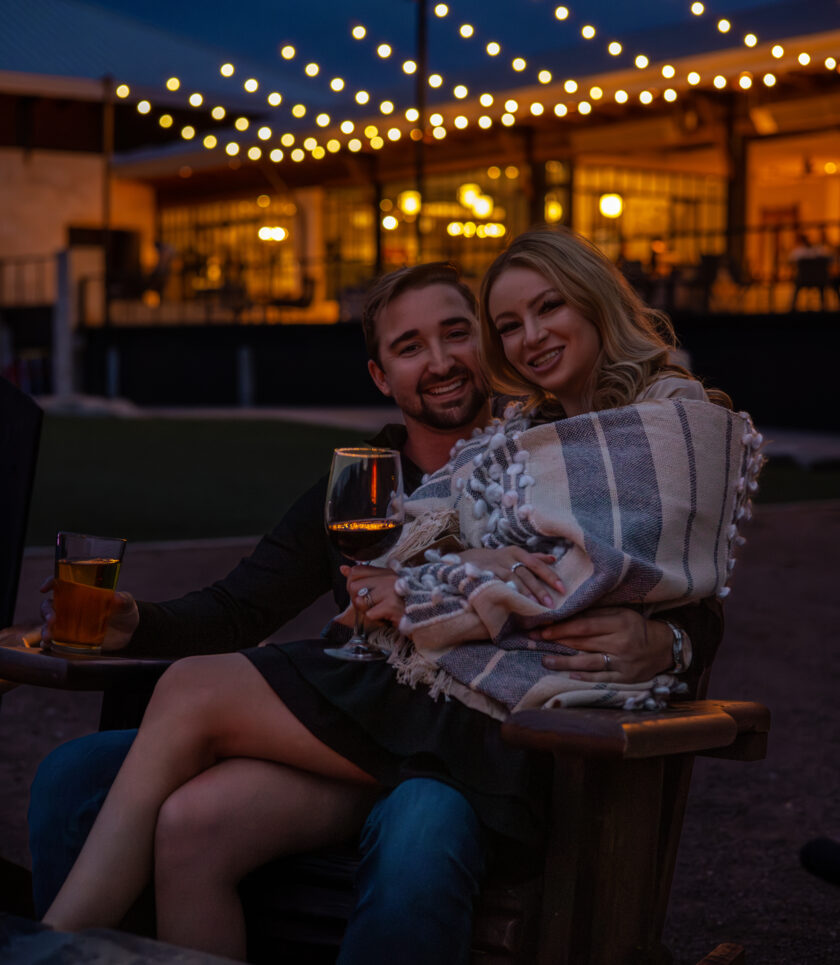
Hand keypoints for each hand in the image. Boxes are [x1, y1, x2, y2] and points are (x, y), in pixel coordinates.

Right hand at [40, 577, 139, 651]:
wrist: (129, 633)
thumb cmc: (124, 611)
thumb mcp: (126, 603)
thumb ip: (123, 600)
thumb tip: (117, 598)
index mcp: (81, 593)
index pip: (61, 584)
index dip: (51, 583)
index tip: (44, 588)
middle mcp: (71, 607)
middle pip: (49, 605)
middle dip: (47, 611)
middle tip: (53, 619)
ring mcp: (70, 623)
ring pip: (49, 624)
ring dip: (45, 629)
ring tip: (49, 636)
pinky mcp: (72, 639)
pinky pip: (56, 640)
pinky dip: (50, 643)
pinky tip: (50, 645)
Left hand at [341, 565, 404, 626]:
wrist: (423, 618)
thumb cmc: (401, 604)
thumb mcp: (383, 587)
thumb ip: (363, 577)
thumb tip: (343, 569)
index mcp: (386, 572)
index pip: (356, 571)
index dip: (352, 584)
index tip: (362, 593)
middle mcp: (388, 578)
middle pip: (353, 586)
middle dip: (357, 599)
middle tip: (371, 606)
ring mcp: (390, 591)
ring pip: (359, 600)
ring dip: (366, 610)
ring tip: (378, 611)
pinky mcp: (392, 606)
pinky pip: (369, 614)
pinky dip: (375, 619)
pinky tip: (385, 617)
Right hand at [458, 547, 563, 604]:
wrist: (466, 559)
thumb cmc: (495, 559)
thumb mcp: (513, 554)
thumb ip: (533, 557)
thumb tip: (553, 559)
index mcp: (516, 552)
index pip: (537, 564)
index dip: (550, 576)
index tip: (562, 589)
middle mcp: (507, 558)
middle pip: (527, 573)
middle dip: (539, 589)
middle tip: (550, 604)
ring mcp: (495, 566)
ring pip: (513, 579)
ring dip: (525, 593)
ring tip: (535, 606)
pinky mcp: (484, 574)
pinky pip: (498, 584)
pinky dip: (507, 593)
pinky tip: (514, 602)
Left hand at [534, 607, 672, 682]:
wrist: (664, 647)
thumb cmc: (636, 626)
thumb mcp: (621, 613)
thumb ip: (596, 614)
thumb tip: (567, 614)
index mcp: (620, 623)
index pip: (585, 626)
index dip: (562, 628)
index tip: (543, 629)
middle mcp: (621, 643)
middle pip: (584, 643)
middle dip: (558, 642)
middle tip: (536, 641)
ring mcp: (623, 663)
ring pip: (589, 662)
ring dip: (565, 662)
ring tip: (546, 661)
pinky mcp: (626, 678)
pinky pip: (602, 678)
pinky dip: (585, 676)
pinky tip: (569, 674)